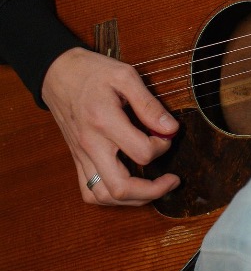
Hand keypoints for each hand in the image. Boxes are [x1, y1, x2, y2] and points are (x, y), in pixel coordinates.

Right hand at [42, 47, 180, 205]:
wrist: (58, 73)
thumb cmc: (92, 72)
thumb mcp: (125, 76)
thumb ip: (148, 104)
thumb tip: (170, 128)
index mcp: (104, 121)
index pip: (141, 152)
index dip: (163, 146)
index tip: (168, 133)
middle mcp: (91, 145)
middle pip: (122, 187)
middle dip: (153, 190)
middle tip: (172, 179)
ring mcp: (82, 155)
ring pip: (105, 196)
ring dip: (133, 199)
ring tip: (154, 188)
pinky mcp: (77, 159)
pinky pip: (90, 191)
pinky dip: (111, 197)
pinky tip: (128, 187)